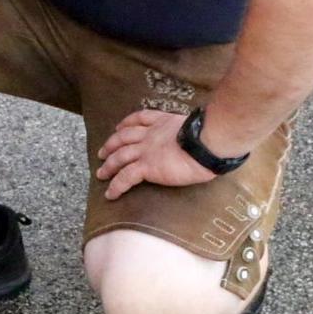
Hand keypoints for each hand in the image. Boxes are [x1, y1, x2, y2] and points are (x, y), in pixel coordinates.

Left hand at [95, 109, 217, 198]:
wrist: (207, 144)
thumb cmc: (211, 137)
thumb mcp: (198, 127)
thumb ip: (193, 131)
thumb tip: (203, 136)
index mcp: (163, 123)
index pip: (139, 119)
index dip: (127, 123)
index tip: (119, 127)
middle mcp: (150, 135)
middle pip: (123, 138)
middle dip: (111, 145)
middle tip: (102, 153)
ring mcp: (146, 151)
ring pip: (120, 157)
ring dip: (108, 165)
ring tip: (101, 174)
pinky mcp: (146, 167)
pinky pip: (125, 177)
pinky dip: (116, 186)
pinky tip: (110, 194)